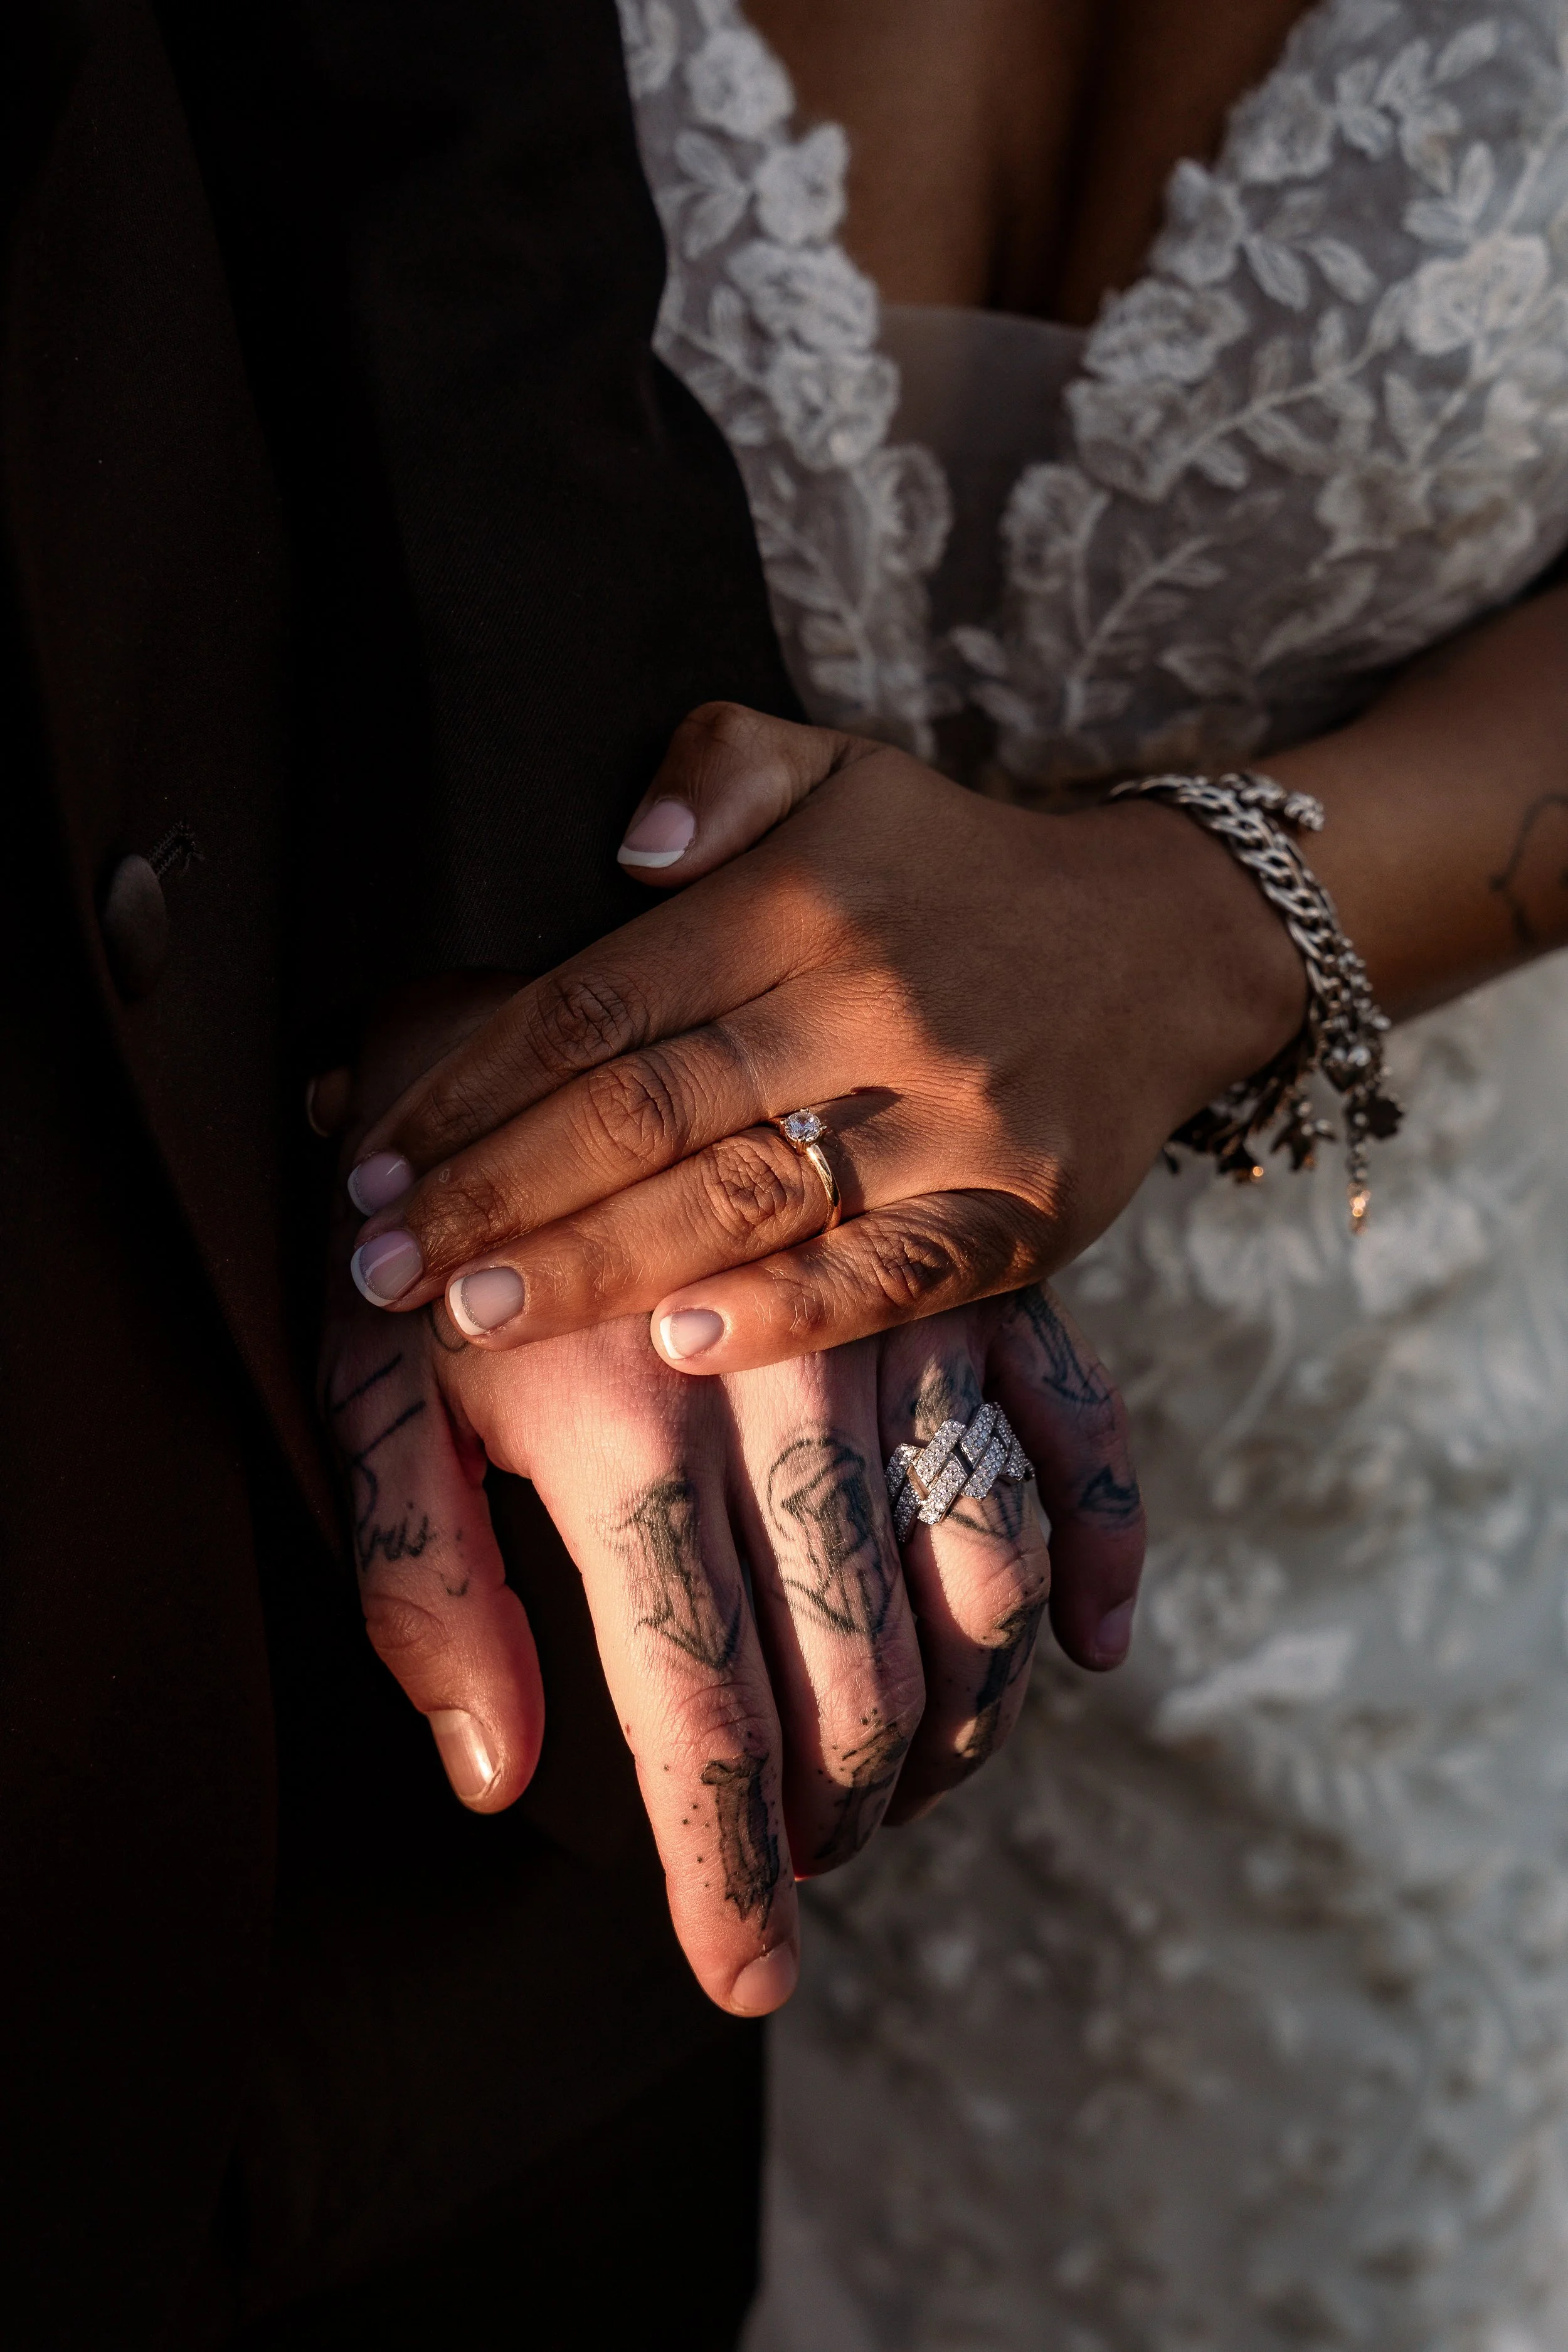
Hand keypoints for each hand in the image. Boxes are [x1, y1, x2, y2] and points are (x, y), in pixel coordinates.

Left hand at [314, 984, 1144, 2016]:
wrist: (544, 1003)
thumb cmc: (434, 1215)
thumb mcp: (367, 1381)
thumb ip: (422, 1578)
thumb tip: (500, 1775)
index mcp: (625, 1436)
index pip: (697, 1706)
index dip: (724, 1864)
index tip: (744, 1981)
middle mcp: (785, 1395)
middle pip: (855, 1669)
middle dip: (836, 1806)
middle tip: (808, 1867)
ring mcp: (893, 1335)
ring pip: (975, 1581)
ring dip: (961, 1716)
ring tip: (916, 1788)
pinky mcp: (966, 1282)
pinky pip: (1080, 1433)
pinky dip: (1100, 1547)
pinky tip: (1094, 1646)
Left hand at [339, 704, 1305, 1372]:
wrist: (1165, 945)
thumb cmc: (958, 872)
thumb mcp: (846, 768)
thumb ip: (721, 766)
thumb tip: (620, 846)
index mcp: (804, 899)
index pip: (600, 1001)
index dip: (472, 1081)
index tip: (373, 1146)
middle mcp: (871, 1005)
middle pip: (646, 1112)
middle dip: (494, 1193)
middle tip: (375, 1262)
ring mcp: (952, 1117)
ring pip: (742, 1201)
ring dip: (591, 1266)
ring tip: (464, 1314)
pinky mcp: (1022, 1210)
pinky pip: (891, 1275)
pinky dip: (787, 1315)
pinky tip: (679, 1348)